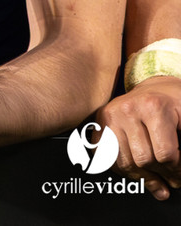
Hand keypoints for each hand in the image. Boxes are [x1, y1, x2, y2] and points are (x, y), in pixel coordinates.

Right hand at [97, 75, 180, 199]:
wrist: (156, 90)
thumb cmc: (175, 106)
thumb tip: (180, 175)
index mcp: (153, 106)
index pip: (165, 154)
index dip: (177, 171)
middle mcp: (127, 109)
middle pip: (143, 160)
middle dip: (161, 175)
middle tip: (172, 181)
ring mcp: (110, 116)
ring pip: (124, 163)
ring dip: (143, 178)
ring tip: (157, 181)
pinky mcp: (99, 124)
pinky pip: (107, 158)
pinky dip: (123, 171)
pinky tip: (138, 173)